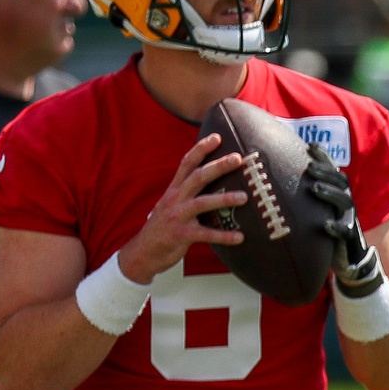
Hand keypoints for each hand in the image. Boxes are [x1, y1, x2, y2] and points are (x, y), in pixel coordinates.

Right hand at [119, 135, 246, 285]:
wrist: (143, 252)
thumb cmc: (164, 227)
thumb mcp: (172, 205)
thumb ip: (188, 194)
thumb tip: (210, 183)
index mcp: (174, 189)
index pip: (187, 163)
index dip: (201, 148)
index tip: (217, 137)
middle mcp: (175, 198)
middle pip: (198, 177)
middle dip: (218, 166)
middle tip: (238, 159)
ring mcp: (177, 216)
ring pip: (202, 203)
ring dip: (224, 199)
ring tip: (245, 197)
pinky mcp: (181, 235)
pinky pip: (206, 235)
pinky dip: (224, 236)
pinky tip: (240, 237)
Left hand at [306, 144, 383, 296]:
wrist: (347, 259)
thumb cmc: (325, 231)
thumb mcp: (316, 211)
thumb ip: (304, 195)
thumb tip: (278, 175)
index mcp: (338, 193)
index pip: (333, 170)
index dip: (324, 158)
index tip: (310, 147)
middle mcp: (346, 203)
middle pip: (340, 181)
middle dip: (325, 171)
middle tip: (308, 167)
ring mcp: (349, 219)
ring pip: (344, 201)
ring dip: (329, 193)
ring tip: (314, 188)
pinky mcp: (350, 237)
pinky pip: (345, 231)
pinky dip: (336, 226)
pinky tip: (324, 225)